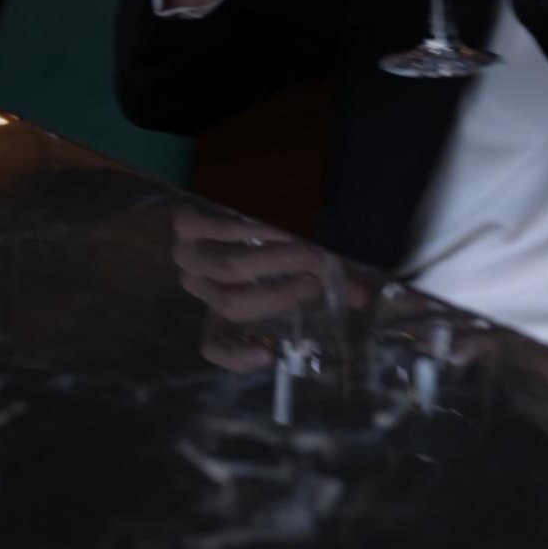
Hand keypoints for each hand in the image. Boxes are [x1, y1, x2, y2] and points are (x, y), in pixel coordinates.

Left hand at [173, 206, 367, 370]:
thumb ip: (319, 282)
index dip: (237, 357)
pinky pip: (219, 232)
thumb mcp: (284, 266)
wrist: (214, 191)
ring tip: (306, 252)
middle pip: (234, 305)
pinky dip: (252, 231)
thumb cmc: (255, 234)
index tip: (270, 356)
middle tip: (318, 280)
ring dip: (273, 260)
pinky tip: (276, 227)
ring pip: (229, 268)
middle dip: (280, 295)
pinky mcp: (184, 222)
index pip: (214, 346)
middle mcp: (198, 285)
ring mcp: (187, 255)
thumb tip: (363, 296)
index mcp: (217, 305)